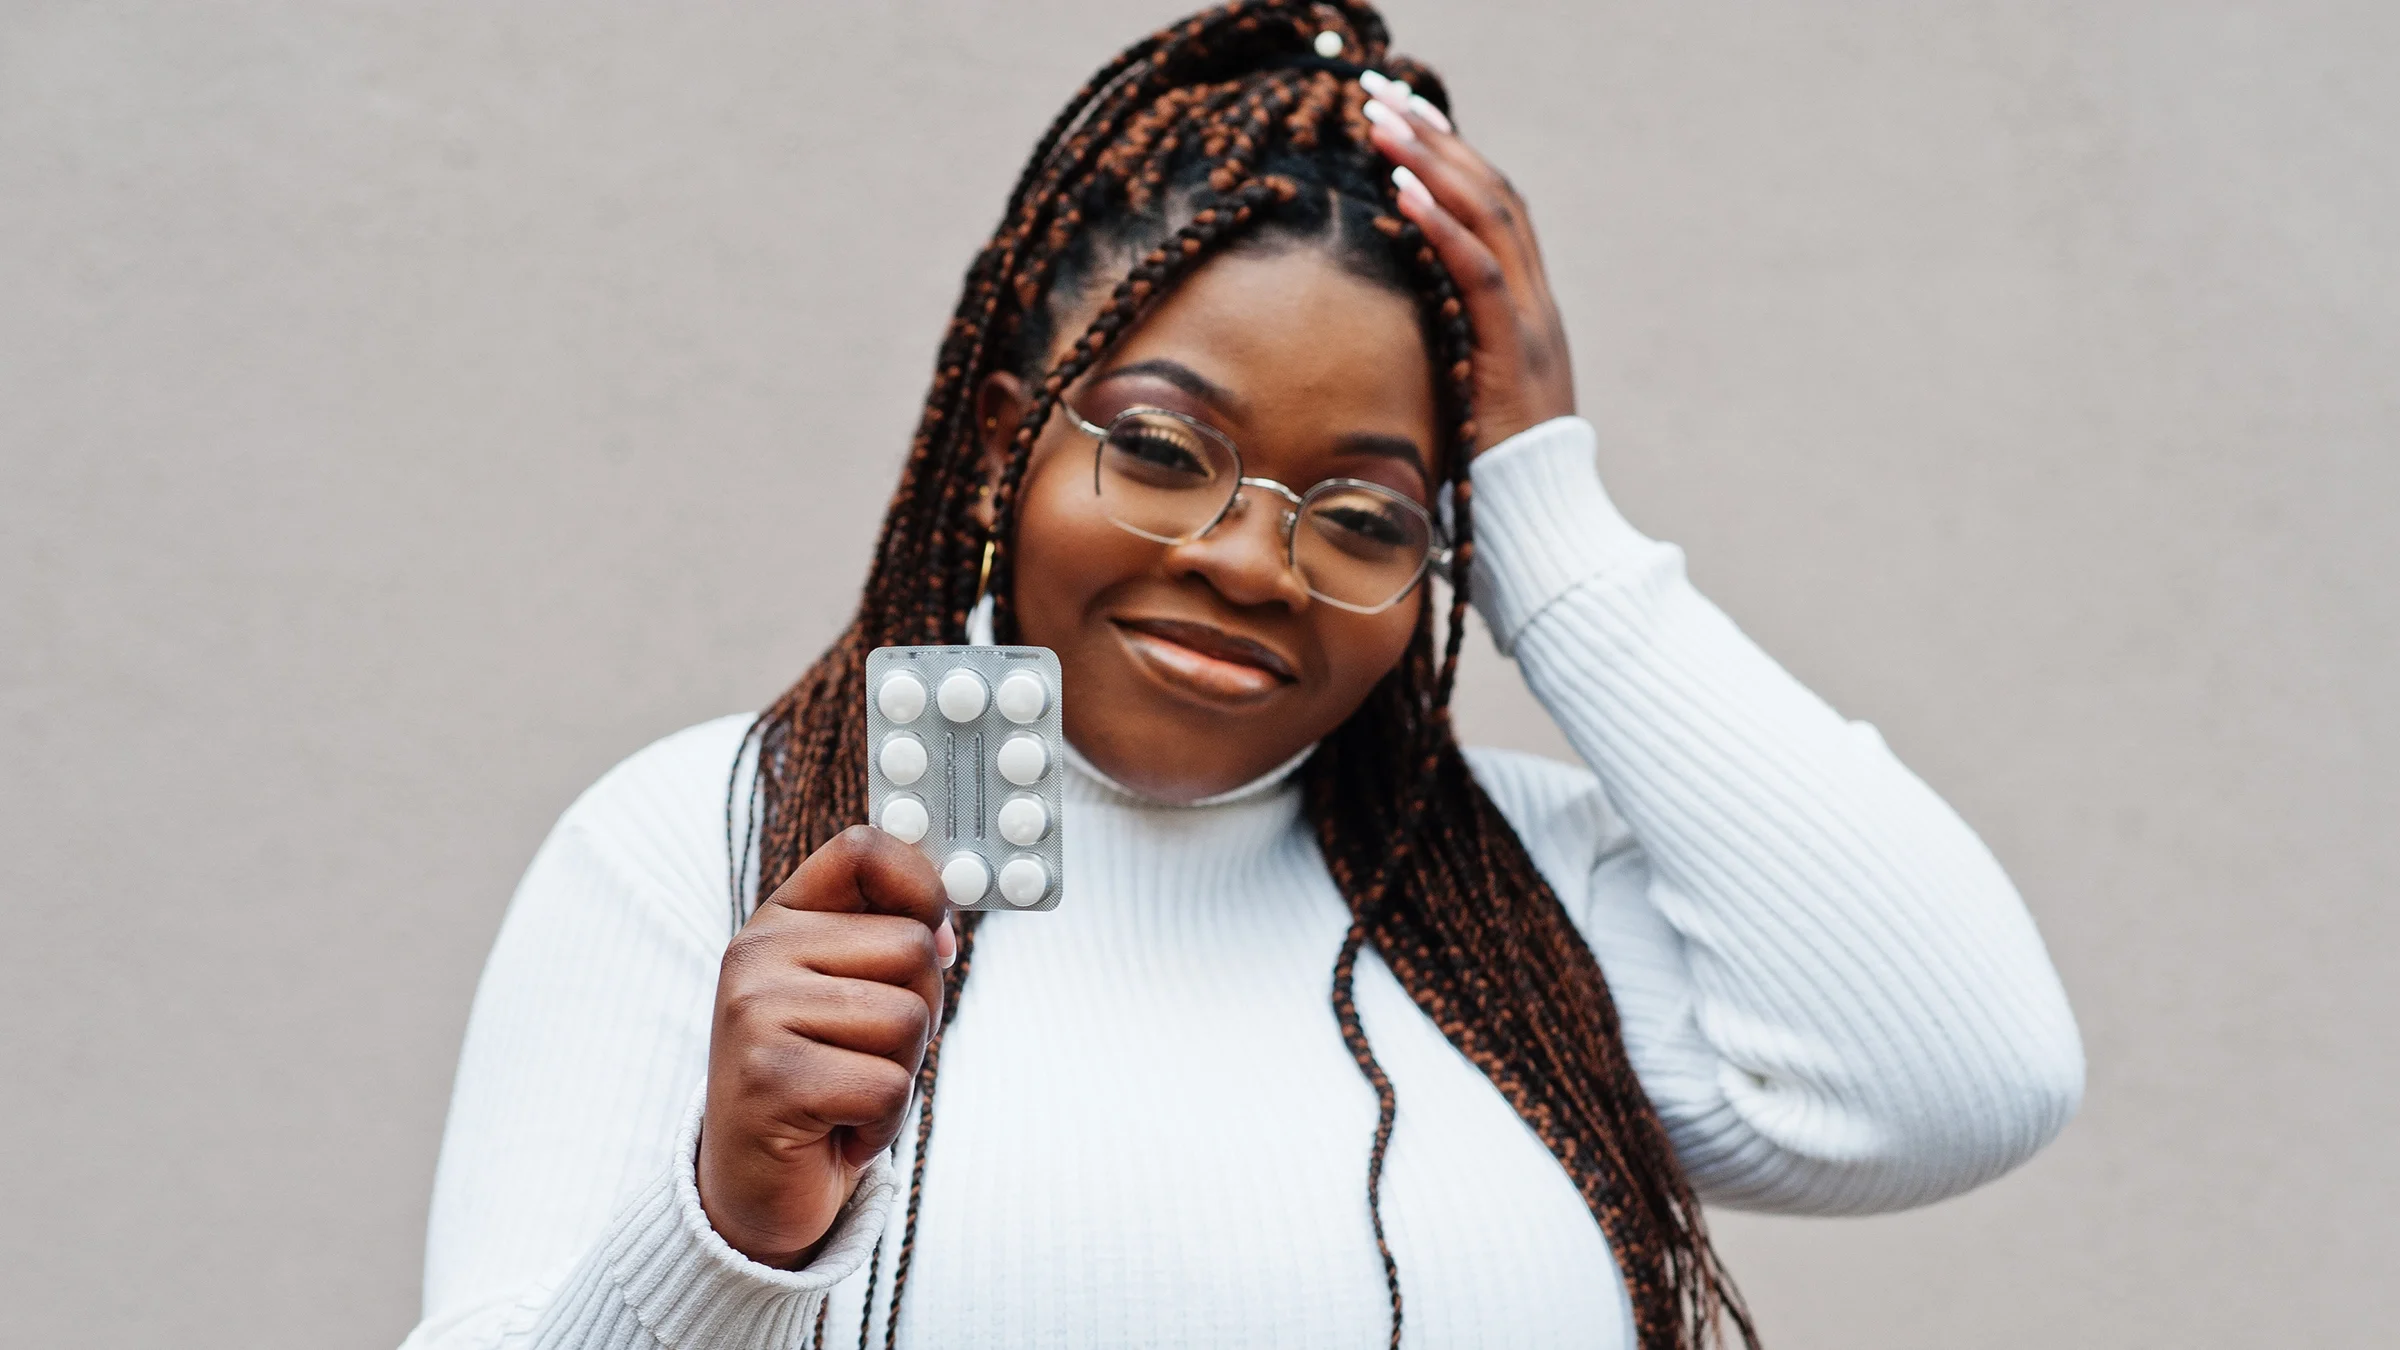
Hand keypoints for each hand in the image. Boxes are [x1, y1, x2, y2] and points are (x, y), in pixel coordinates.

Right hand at [698, 825, 957, 1267]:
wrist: (755, 1187)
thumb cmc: (820, 1083)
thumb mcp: (846, 995)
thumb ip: (886, 944)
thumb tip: (946, 929)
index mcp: (778, 922)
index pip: (863, 851)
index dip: (922, 885)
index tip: (936, 935)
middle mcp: (755, 956)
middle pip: (912, 946)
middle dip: (918, 1012)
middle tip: (864, 1055)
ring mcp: (755, 1016)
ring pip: (908, 1017)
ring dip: (899, 1072)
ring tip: (846, 1095)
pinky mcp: (770, 1082)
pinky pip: (889, 1085)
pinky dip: (882, 1122)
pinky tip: (836, 1131)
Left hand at [1360, 71, 1575, 456]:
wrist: (1543, 531)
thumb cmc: (1489, 484)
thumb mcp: (1462, 404)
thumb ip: (1441, 362)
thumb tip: (1390, 346)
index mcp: (1526, 315)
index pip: (1495, 213)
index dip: (1453, 160)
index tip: (1406, 118)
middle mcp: (1536, 308)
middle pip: (1493, 195)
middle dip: (1438, 139)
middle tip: (1384, 93)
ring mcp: (1530, 327)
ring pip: (1489, 219)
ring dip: (1432, 163)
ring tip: (1382, 121)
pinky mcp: (1513, 356)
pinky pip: (1480, 275)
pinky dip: (1441, 227)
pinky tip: (1403, 189)